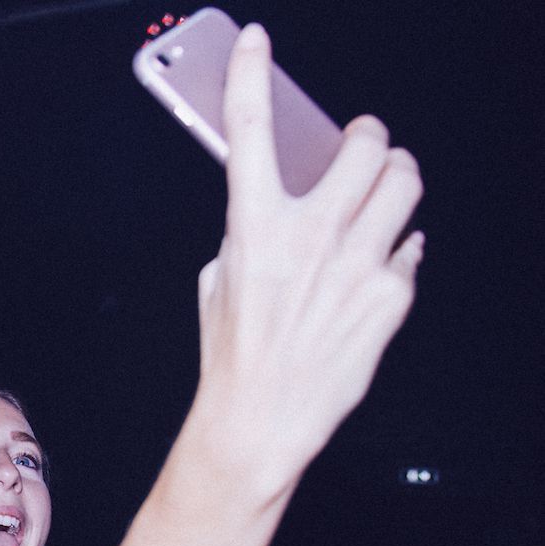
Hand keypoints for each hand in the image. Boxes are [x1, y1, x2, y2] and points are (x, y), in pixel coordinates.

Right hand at [194, 24, 422, 477]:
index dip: (251, 74)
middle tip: (362, 144)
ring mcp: (357, 263)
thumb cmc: (234, 351)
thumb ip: (250, 229)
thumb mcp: (221, 278)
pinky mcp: (391, 294)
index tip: (253, 43)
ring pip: (404, 183)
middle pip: (364, 146)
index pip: (251, 130)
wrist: (262, 417)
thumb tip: (278, 200)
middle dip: (366, 138)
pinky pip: (411, 248)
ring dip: (396, 177)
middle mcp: (311, 236)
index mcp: (254, 227)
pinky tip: (379, 266)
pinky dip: (398, 249)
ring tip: (387, 186)